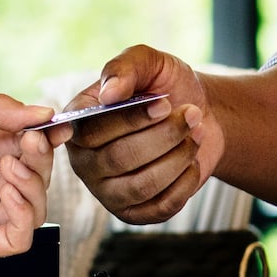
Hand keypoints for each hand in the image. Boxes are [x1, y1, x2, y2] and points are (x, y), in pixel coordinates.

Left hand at [0, 88, 69, 258]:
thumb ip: (0, 109)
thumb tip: (42, 112)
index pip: (28, 146)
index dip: (46, 137)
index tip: (58, 125)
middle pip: (37, 176)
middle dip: (40, 158)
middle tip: (30, 142)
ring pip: (35, 207)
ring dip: (34, 185)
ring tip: (12, 167)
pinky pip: (18, 236)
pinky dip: (25, 215)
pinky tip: (10, 192)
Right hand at [64, 44, 225, 223]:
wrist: (199, 116)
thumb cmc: (166, 87)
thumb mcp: (149, 63)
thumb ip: (125, 67)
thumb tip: (108, 93)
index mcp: (77, 125)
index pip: (92, 130)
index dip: (131, 119)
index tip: (164, 104)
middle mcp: (84, 161)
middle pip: (119, 158)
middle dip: (164, 135)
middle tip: (190, 115)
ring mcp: (107, 191)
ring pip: (142, 184)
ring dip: (179, 157)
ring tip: (194, 134)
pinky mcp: (133, 213)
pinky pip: (161, 206)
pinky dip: (186, 181)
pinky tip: (191, 160)